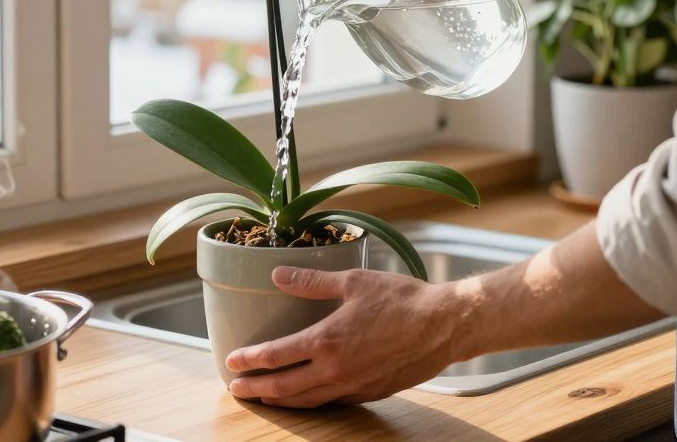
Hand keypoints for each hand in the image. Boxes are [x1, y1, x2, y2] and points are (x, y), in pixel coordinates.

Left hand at [225, 266, 464, 407]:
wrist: (444, 326)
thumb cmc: (401, 299)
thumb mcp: (352, 281)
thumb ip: (311, 281)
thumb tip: (277, 274)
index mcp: (326, 340)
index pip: (276, 355)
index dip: (250, 360)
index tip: (232, 362)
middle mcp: (335, 369)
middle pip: (285, 387)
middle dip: (256, 388)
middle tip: (237, 389)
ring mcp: (353, 385)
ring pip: (308, 401)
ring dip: (282, 401)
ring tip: (264, 398)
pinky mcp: (371, 392)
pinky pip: (333, 402)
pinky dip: (313, 402)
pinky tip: (307, 397)